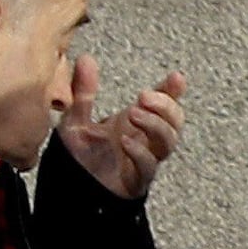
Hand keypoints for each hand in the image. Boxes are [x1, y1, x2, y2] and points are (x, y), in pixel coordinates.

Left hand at [59, 63, 187, 200]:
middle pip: (175, 122)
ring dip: (156, 125)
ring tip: (134, 113)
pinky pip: (149, 166)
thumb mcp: (76, 117)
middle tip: (144, 97)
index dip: (173, 92)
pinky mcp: (136, 180)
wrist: (71, 189)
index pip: (162, 105)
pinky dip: (140, 153)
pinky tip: (125, 141)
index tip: (176, 78)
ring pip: (168, 142)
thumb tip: (86, 59)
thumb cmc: (79, 156)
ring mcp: (143, 160)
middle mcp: (144, 141)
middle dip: (166, 107)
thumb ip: (84, 91)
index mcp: (134, 124)